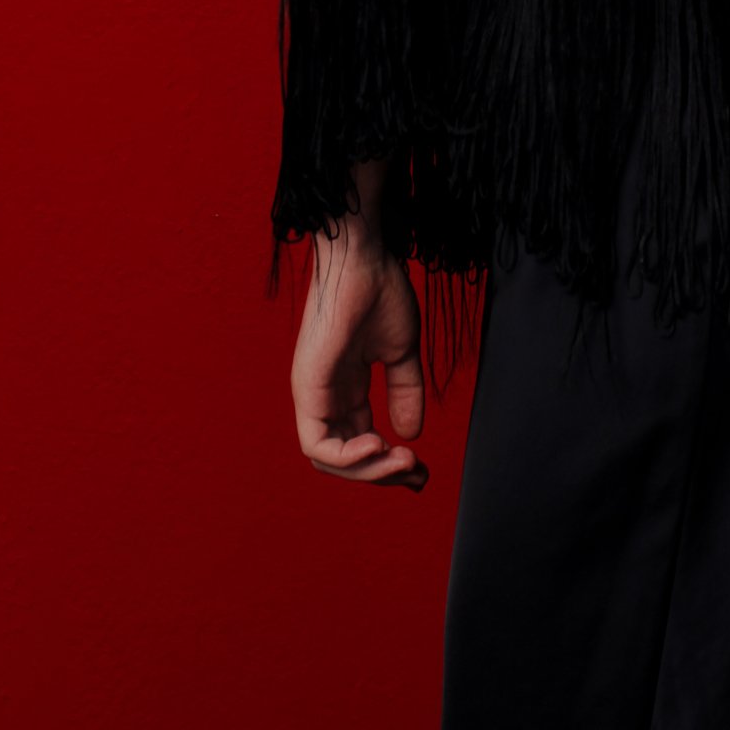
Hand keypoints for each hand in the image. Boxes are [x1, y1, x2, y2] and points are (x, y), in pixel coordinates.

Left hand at [290, 232, 428, 491]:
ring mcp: (313, 392)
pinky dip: (347, 457)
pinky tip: (378, 444)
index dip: (388, 464)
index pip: (360, 443)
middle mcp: (325, 395)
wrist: (364, 255)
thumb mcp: (400, 351)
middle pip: (344, 459)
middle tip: (416, 473)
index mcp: (344, 388)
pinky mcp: (307, 386)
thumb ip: (403, 392)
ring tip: (402, 459)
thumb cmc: (380, 290)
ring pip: (328, 460)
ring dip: (368, 470)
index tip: (422, 470)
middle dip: (381, 474)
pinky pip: (316, 444)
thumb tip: (410, 434)